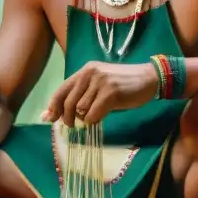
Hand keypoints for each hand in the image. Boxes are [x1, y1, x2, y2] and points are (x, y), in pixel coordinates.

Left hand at [42, 61, 158, 126]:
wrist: (149, 78)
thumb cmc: (123, 85)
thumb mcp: (99, 85)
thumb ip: (81, 96)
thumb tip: (56, 114)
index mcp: (84, 71)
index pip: (61, 90)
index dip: (53, 106)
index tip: (48, 118)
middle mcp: (89, 73)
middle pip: (68, 102)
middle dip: (67, 118)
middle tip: (72, 126)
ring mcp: (100, 82)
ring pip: (80, 110)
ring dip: (84, 119)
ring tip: (93, 117)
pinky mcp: (110, 92)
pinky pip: (93, 114)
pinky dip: (95, 120)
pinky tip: (101, 116)